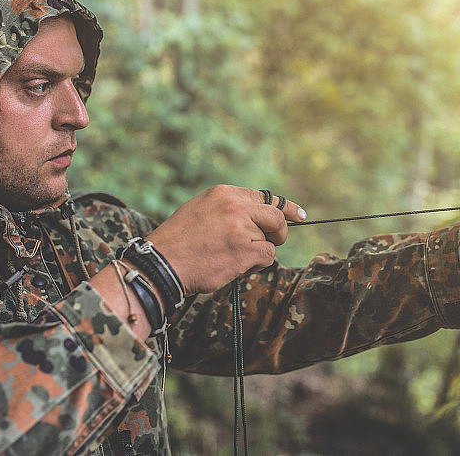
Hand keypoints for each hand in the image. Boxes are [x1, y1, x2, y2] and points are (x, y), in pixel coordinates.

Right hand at [145, 185, 306, 295]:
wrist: (162, 263)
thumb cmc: (178, 242)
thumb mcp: (200, 210)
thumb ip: (227, 209)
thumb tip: (255, 217)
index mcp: (223, 193)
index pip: (264, 197)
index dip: (284, 208)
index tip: (298, 215)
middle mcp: (235, 205)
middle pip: (275, 215)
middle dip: (279, 231)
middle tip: (274, 242)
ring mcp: (241, 226)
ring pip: (269, 239)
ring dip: (257, 252)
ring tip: (230, 258)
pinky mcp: (246, 248)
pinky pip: (268, 255)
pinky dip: (257, 264)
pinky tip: (237, 266)